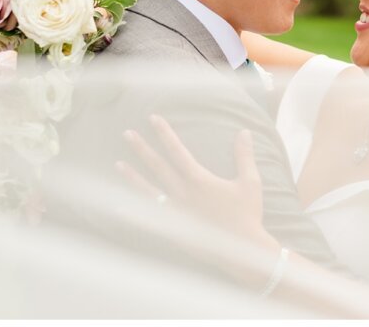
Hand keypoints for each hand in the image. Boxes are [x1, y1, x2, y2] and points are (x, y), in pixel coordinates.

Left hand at [117, 114, 266, 245]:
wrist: (241, 249)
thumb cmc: (248, 214)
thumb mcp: (250, 182)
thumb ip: (244, 156)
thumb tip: (244, 132)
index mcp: (199, 180)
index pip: (177, 150)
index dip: (165, 133)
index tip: (153, 118)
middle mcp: (183, 193)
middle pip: (157, 166)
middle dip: (142, 148)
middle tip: (127, 134)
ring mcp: (175, 212)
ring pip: (148, 190)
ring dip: (132, 177)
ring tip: (118, 164)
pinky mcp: (173, 228)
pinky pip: (150, 218)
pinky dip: (133, 212)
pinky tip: (120, 206)